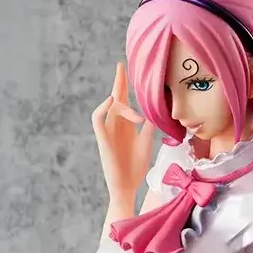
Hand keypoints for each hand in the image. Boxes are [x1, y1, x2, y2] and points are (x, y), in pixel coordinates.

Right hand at [92, 61, 147, 199]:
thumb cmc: (135, 167)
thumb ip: (148, 126)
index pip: (124, 100)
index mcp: (125, 125)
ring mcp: (108, 132)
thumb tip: (155, 111)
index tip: (126, 69)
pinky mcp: (103, 140)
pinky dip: (102, 108)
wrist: (127, 186)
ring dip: (122, 105)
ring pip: (109, 107)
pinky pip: (97, 119)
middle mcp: (115, 125)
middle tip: (121, 66)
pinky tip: (112, 101)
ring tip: (137, 115)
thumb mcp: (146, 142)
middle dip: (118, 82)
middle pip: (115, 98)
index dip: (124, 84)